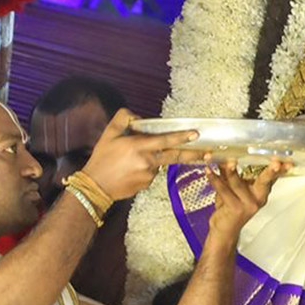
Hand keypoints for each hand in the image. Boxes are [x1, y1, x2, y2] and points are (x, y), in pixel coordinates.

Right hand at [80, 109, 202, 200]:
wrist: (95, 186)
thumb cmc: (101, 158)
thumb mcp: (109, 134)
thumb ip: (124, 119)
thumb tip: (138, 117)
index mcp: (139, 147)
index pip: (165, 140)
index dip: (181, 137)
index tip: (196, 134)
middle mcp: (147, 161)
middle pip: (175, 156)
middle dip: (194, 154)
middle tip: (209, 152)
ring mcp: (149, 175)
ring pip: (160, 163)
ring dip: (155, 159)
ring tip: (130, 161)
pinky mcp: (147, 184)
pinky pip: (152, 173)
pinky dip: (147, 168)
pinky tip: (131, 170)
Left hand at [206, 159, 287, 240]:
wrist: (224, 230)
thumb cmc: (231, 208)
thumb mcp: (234, 188)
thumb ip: (232, 173)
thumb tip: (227, 155)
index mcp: (261, 192)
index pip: (272, 177)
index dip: (279, 169)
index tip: (285, 161)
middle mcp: (258, 198)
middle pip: (265, 180)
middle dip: (270, 171)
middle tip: (276, 163)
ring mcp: (248, 204)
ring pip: (239, 183)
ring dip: (230, 171)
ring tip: (227, 161)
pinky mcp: (235, 209)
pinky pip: (224, 190)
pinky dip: (214, 179)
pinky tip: (208, 171)